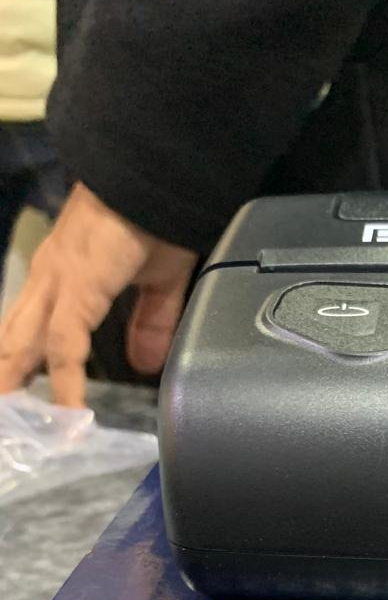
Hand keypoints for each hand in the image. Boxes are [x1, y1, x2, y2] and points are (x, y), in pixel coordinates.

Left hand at [0, 182, 196, 406]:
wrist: (156, 176)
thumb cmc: (157, 217)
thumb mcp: (159, 279)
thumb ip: (152, 321)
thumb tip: (143, 363)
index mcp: (62, 276)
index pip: (28, 328)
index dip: (19, 365)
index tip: (19, 400)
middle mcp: (48, 280)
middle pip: (12, 340)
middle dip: (4, 379)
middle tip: (6, 420)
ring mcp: (58, 282)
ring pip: (22, 344)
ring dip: (13, 383)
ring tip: (13, 423)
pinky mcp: (78, 286)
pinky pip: (64, 343)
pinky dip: (65, 381)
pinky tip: (69, 411)